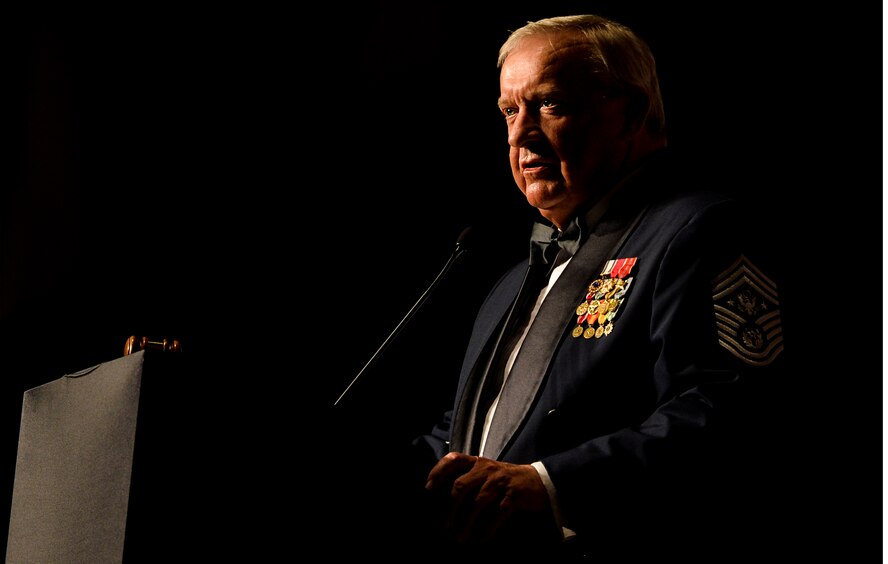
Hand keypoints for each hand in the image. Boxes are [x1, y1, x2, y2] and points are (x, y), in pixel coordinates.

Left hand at [425, 452, 553, 545]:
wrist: (539, 481)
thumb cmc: (505, 480)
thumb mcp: (486, 472)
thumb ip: (468, 477)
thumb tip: (442, 498)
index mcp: (478, 462)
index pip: (454, 459)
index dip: (438, 472)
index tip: (428, 489)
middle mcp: (487, 469)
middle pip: (461, 486)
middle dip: (450, 509)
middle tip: (444, 526)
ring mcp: (501, 482)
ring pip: (478, 503)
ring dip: (467, 523)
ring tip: (460, 538)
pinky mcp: (514, 496)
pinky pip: (498, 515)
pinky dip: (488, 529)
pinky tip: (482, 539)